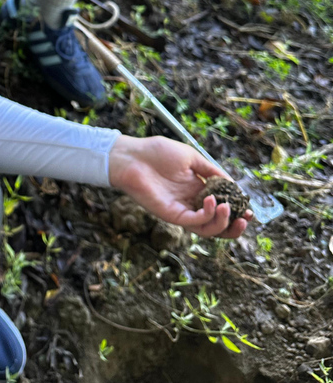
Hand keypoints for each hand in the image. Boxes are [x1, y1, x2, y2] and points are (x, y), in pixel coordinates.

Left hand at [108, 135, 251, 237]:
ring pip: (206, 229)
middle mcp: (190, 203)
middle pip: (216, 225)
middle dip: (234, 226)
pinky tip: (213, 201)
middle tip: (246, 218)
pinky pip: (193, 222)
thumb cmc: (157, 153)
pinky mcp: (170, 214)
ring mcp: (180, 210)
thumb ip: (212, 171)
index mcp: (197, 190)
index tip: (250, 209)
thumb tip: (233, 185)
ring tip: (228, 207)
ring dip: (222, 222)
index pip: (220, 208)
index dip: (237, 211)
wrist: (132, 155)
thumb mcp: (192, 158)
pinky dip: (207, 215)